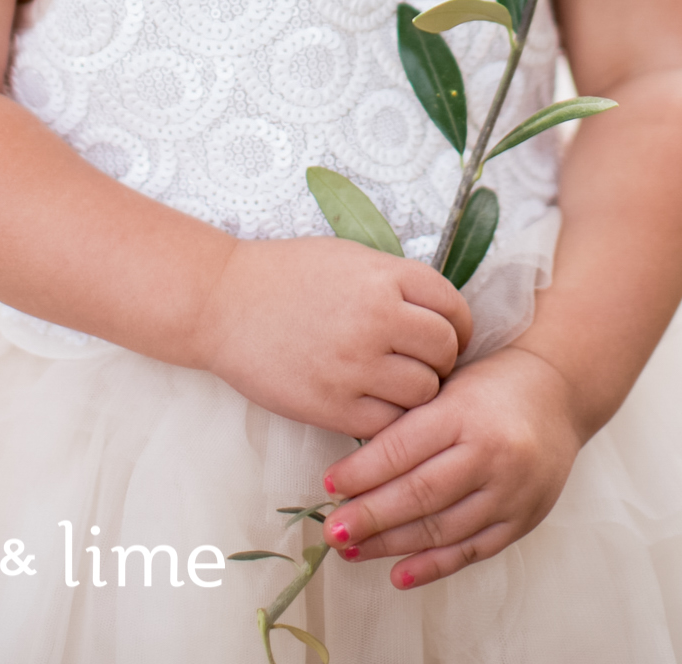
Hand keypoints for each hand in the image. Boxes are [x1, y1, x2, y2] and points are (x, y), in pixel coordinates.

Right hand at [196, 236, 472, 436]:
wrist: (223, 303)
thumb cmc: (285, 275)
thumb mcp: (348, 257)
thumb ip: (395, 281)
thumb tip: (438, 313)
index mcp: (383, 276)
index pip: (452, 306)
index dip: (458, 325)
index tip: (449, 335)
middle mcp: (377, 318)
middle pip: (444, 351)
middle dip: (443, 360)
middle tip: (424, 363)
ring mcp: (355, 365)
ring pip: (424, 392)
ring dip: (419, 391)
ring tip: (397, 384)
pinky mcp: (333, 405)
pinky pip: (389, 423)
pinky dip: (389, 417)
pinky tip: (373, 402)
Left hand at [319, 344, 584, 588]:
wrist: (559, 393)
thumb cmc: (491, 384)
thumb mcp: (449, 383)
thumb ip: (410, 421)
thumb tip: (354, 469)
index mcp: (466, 411)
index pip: (403, 448)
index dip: (362, 471)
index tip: (329, 485)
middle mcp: (491, 454)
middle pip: (419, 494)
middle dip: (369, 516)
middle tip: (331, 530)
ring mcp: (510, 492)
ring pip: (441, 529)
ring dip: (391, 545)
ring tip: (352, 550)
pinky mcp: (522, 520)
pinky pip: (471, 551)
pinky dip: (432, 566)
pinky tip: (398, 573)